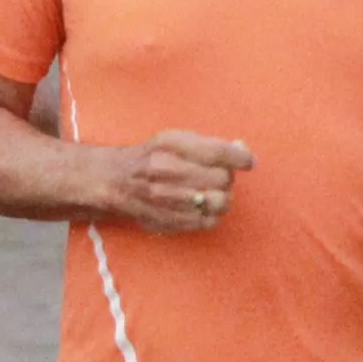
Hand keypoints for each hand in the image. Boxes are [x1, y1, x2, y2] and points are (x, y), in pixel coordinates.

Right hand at [95, 130, 248, 233]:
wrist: (114, 181)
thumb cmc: (150, 157)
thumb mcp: (174, 139)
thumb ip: (208, 145)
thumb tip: (242, 152)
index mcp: (170, 145)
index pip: (217, 152)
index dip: (240, 158)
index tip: (248, 162)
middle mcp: (167, 171)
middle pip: (222, 179)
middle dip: (227, 178)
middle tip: (219, 177)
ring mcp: (166, 198)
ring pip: (219, 203)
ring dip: (223, 198)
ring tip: (213, 193)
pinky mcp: (168, 220)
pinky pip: (208, 221)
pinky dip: (212, 215)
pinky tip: (203, 207)